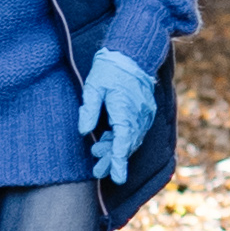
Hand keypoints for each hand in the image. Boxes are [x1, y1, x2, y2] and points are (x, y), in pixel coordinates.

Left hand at [74, 50, 157, 180]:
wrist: (133, 52)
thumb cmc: (110, 68)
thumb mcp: (94, 86)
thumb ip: (89, 109)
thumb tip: (84, 131)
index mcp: (125, 110)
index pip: (122, 141)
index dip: (118, 161)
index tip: (117, 178)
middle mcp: (138, 115)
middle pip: (126, 144)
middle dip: (113, 160)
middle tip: (98, 172)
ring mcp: (144, 114)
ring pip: (131, 139)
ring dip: (117, 149)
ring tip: (99, 156)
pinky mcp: (145, 111)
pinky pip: (135, 131)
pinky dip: (124, 139)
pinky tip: (111, 142)